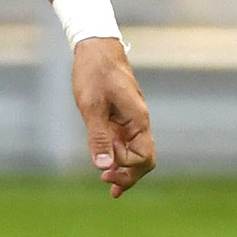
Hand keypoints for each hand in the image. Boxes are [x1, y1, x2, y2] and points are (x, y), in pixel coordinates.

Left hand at [71, 38, 154, 197]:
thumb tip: (103, 168)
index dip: (126, 167)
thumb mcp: (91, 105)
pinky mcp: (120, 116)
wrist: (96, 48)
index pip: (143, 157)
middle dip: (130, 176)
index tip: (105, 166)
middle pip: (144, 159)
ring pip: (135, 152)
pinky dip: (117, 155)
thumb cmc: (94, 73)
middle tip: (109, 188)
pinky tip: (106, 165)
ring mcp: (131, 120)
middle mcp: (139, 122)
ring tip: (109, 184)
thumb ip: (98, 137)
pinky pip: (124, 142)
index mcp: (138, 120)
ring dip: (124, 169)